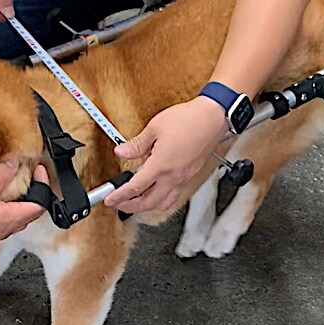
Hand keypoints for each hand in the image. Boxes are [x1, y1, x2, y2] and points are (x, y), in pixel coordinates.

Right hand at [0, 161, 46, 269]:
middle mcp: (8, 228)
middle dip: (31, 191)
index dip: (43, 184)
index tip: (38, 171)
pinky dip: (0, 204)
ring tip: (7, 182)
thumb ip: (0, 175)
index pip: (41, 203)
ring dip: (15, 198)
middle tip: (26, 175)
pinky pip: (0, 217)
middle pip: (30, 209)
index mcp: (14, 218)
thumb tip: (13, 164)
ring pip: (14, 214)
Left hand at [104, 98, 226, 213]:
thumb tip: (122, 152)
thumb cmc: (189, 120)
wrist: (213, 117)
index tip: (110, 200)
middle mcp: (173, 177)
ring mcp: (184, 178)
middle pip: (148, 203)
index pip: (135, 188)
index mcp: (161, 166)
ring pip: (163, 203)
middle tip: (118, 204)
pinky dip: (161, 199)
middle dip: (130, 207)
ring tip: (135, 201)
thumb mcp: (155, 128)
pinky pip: (174, 195)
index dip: (119, 196)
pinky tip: (155, 190)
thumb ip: (136, 144)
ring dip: (147, 206)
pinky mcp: (191, 175)